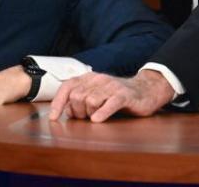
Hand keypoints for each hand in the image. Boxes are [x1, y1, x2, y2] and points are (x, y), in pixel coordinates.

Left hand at [48, 70, 175, 122]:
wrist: (145, 90)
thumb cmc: (117, 96)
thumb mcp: (96, 96)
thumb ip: (80, 101)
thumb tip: (65, 110)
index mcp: (89, 78)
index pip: (67, 87)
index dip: (58, 103)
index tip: (53, 118)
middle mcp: (98, 79)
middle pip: (77, 97)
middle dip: (77, 112)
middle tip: (85, 118)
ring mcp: (111, 86)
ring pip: (90, 101)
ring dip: (89, 114)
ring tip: (96, 117)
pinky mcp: (124, 95)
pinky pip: (109, 104)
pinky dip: (101, 113)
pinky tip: (98, 120)